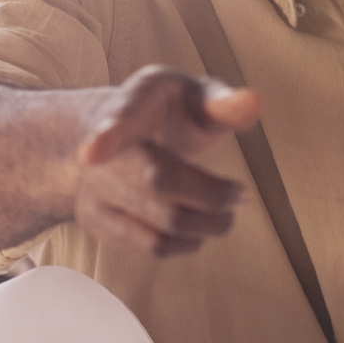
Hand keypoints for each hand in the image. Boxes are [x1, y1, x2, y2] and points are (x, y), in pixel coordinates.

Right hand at [72, 68, 261, 257]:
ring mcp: (92, 190)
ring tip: (226, 213)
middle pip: (158, 183)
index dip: (105, 137)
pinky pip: (151, 246)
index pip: (115, 122)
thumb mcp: (191, 96)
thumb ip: (221, 102)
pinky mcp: (96, 222)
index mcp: (128, 106)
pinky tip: (198, 225)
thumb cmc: (163, 114)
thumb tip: (252, 103)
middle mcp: (98, 152)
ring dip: (207, 224)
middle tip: (241, 194)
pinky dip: (187, 242)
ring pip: (159, 223)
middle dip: (213, 195)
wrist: (105, 136)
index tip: (91, 152)